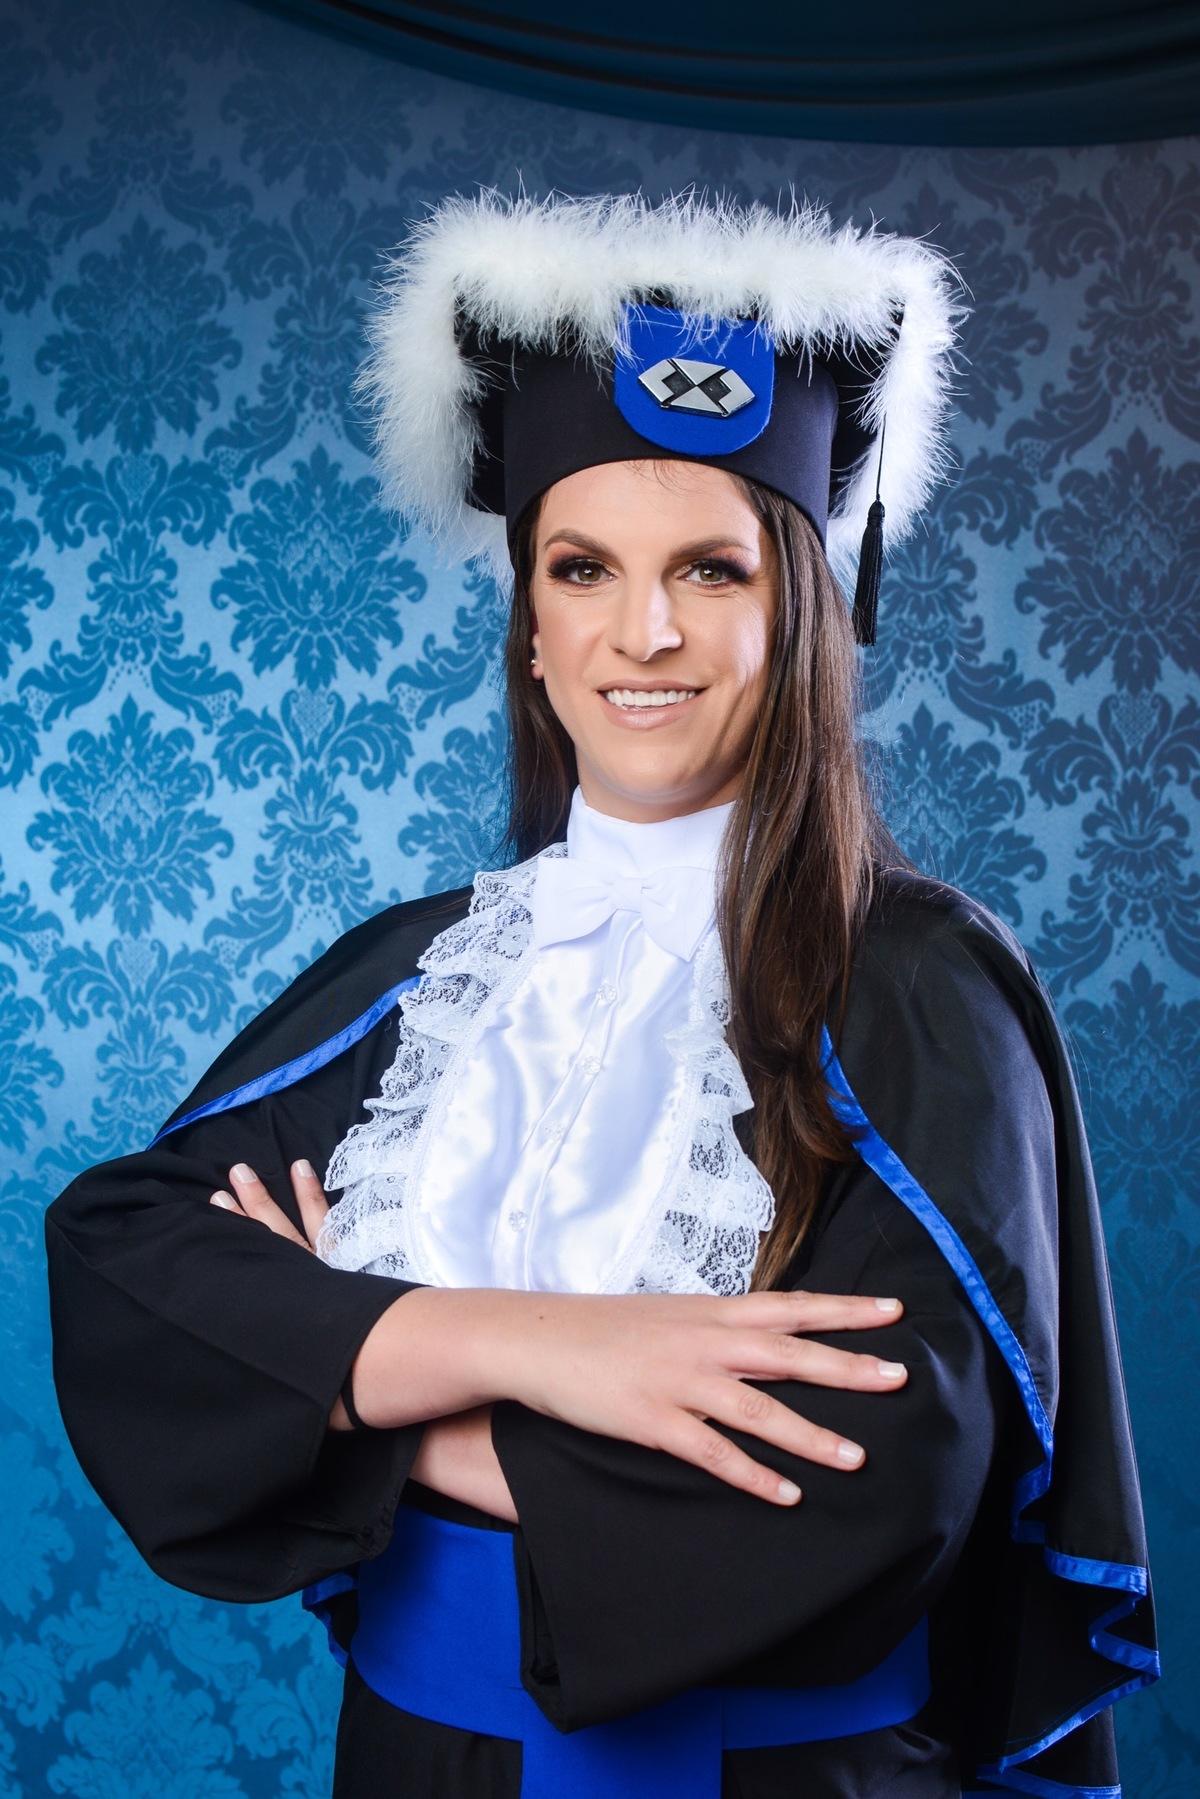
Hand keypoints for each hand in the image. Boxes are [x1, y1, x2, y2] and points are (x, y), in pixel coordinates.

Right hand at [210, 1165, 908, 1505]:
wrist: (531, 1338)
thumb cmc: (601, 1329)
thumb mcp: (665, 1315)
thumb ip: (714, 1327)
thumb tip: (760, 1335)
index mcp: (709, 1312)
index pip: (791, 1306)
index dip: (844, 1310)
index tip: (894, 1312)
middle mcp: (703, 1341)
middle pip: (789, 1354)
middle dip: (848, 1367)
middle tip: (901, 1378)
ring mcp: (678, 1381)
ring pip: (760, 1409)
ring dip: (812, 1435)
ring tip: (858, 1457)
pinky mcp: (651, 1421)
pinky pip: (712, 1452)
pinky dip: (752, 1474)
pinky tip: (784, 1494)